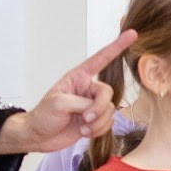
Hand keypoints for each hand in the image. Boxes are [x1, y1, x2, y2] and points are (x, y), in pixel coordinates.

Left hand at [0, 30, 134, 155]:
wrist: (39, 136)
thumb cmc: (43, 116)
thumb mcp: (58, 103)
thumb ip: (82, 102)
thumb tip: (97, 109)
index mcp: (78, 77)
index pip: (101, 59)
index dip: (117, 47)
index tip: (132, 34)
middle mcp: (88, 88)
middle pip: (107, 93)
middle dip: (99, 109)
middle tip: (85, 118)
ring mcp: (92, 105)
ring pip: (110, 111)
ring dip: (97, 123)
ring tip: (82, 127)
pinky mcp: (95, 120)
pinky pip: (108, 123)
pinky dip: (98, 130)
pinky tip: (84, 132)